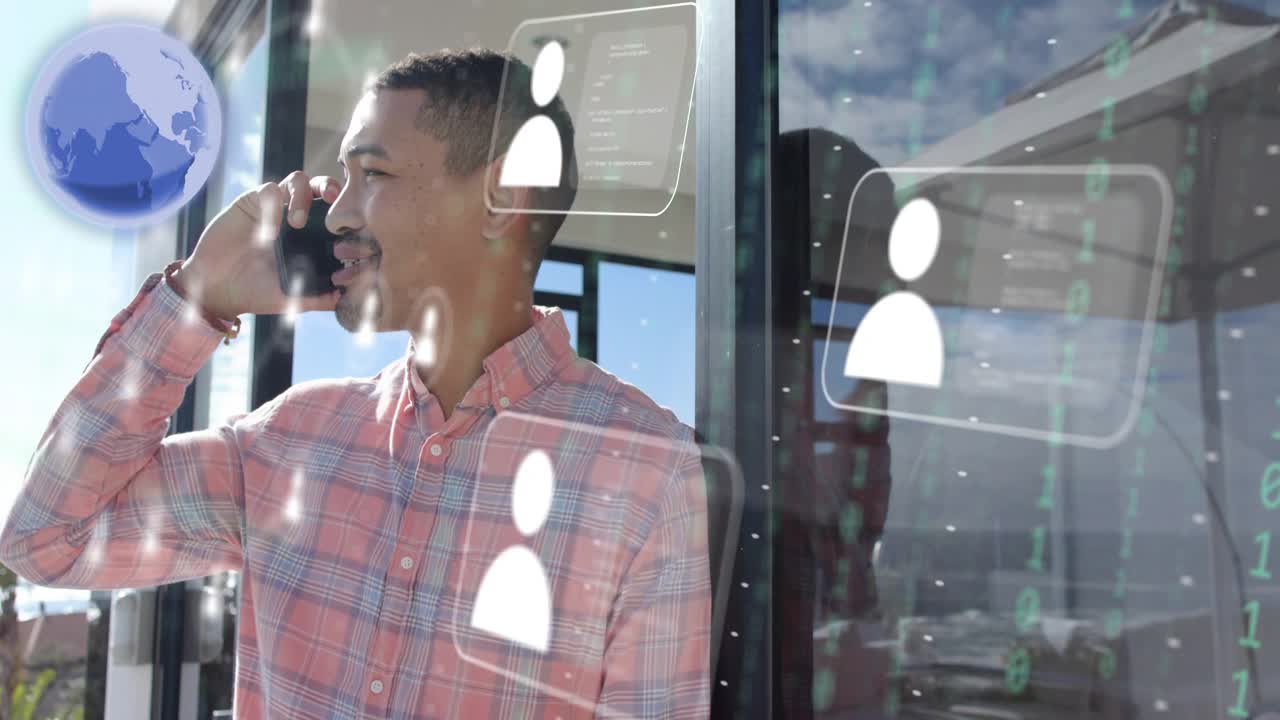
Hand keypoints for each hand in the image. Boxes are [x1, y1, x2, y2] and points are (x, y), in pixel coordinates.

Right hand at [171, 172, 342, 318]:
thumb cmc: (256, 293)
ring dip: (303, 195)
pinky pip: (270, 190)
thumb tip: (346, 297)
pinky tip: (270, 231)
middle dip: (332, 188)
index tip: (356, 221)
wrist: (216, 287)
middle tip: (334, 200)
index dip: (349, 211)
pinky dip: (274, 205)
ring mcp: (276, 208)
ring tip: (298, 222)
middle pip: (323, 188)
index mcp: (313, 237)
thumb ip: (319, 298)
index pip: (338, 214)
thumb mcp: (292, 300)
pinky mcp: (252, 202)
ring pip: (299, 180)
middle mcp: (298, 218)